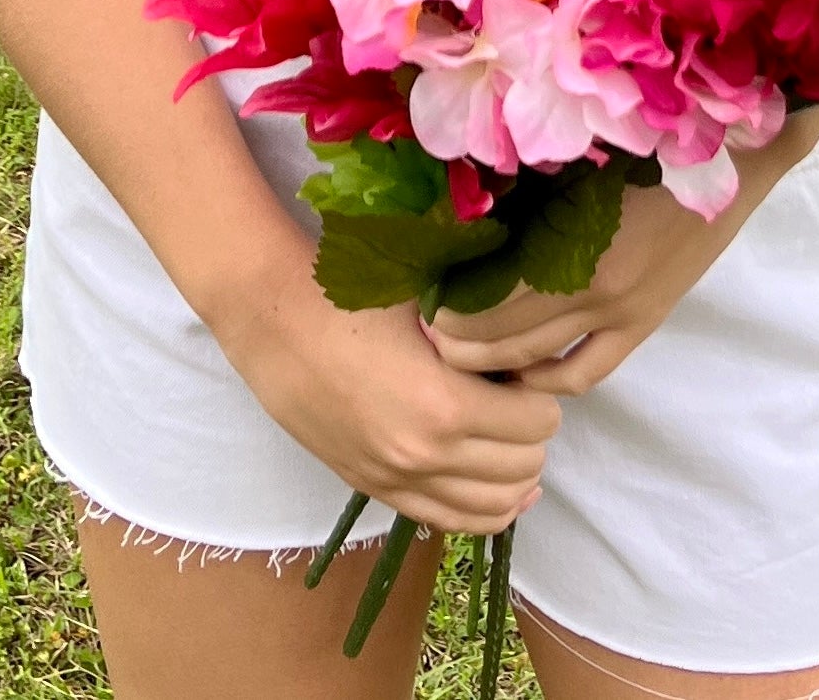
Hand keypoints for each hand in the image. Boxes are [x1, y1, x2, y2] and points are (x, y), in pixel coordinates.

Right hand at [213, 245, 560, 536]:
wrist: (275, 321)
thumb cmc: (353, 296)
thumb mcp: (428, 301)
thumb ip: (482, 329)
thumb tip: (531, 344)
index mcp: (444, 405)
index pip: (537, 421)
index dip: (543, 392)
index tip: (529, 370)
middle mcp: (425, 456)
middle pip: (523, 467)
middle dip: (534, 432)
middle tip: (521, 397)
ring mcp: (398, 480)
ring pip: (493, 507)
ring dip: (516, 473)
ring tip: (513, 436)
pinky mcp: (376, 489)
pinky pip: (450, 522)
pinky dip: (486, 509)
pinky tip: (502, 487)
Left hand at [422, 107, 818, 397]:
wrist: (735, 152)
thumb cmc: (647, 135)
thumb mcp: (573, 158)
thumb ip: (523, 191)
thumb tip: (463, 211)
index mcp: (568, 248)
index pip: (486, 307)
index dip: (445, 313)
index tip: (416, 302)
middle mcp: (590, 294)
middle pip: (504, 343)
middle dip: (458, 346)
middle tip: (425, 335)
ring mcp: (623, 314)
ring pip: (540, 365)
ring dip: (496, 367)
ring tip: (462, 356)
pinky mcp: (647, 321)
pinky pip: (588, 371)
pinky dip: (549, 380)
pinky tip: (524, 374)